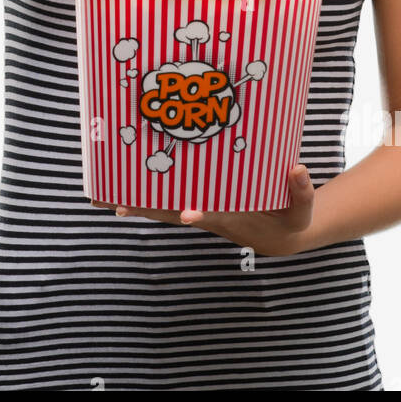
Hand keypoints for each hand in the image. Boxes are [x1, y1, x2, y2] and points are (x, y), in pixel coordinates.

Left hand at [91, 164, 318, 256]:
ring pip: (161, 204)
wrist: (276, 233)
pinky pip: (164, 195)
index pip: (213, 214)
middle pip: (172, 212)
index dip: (200, 213)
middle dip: (146, 208)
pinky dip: (142, 191)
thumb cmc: (288, 220)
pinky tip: (117, 183)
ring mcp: (196, 206)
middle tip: (114, 205)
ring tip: (99, 197)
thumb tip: (296, 168)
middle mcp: (206, 212)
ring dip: (133, 201)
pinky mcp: (193, 198)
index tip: (189, 213)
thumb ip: (301, 193)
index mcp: (232, 216)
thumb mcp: (300, 211)